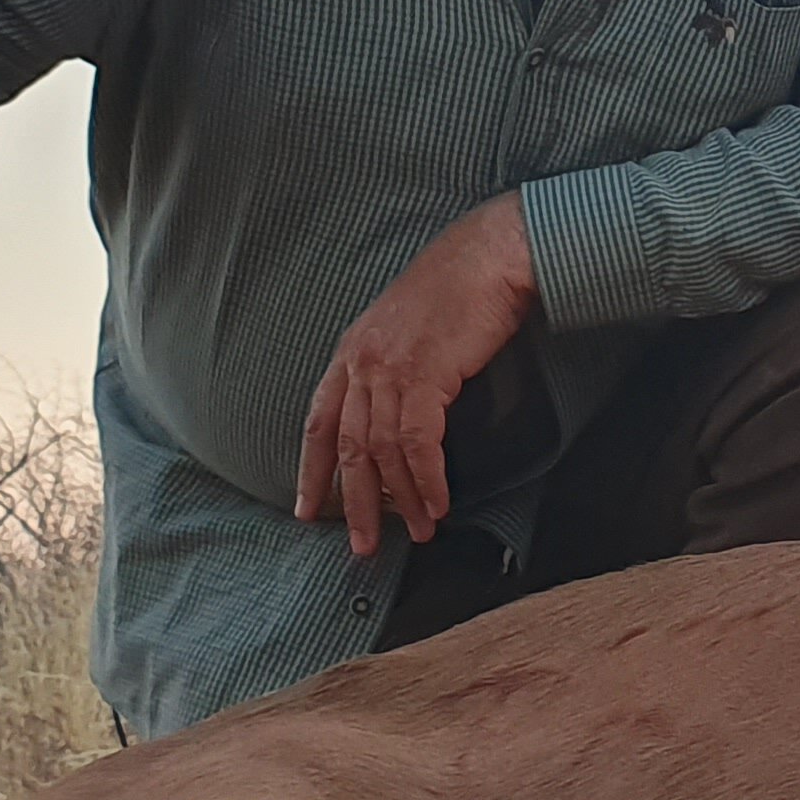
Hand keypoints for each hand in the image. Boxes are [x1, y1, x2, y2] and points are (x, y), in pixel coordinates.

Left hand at [296, 197, 540, 556]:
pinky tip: (438, 503)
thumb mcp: (409, 326)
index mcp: (352, 351)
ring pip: (382, 453)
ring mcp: (389, 368)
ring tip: (417, 532)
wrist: (491, 254)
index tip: (307, 509)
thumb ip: (393, 365)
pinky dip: (427, 480)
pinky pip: (417, 444)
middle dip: (353, 503)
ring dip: (401, 500)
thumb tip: (400, 411)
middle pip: (348, 448)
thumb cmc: (461, 286)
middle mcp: (361, 362)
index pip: (319, 422)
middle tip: (360, 546)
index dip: (312, 471)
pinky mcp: (424, 375)